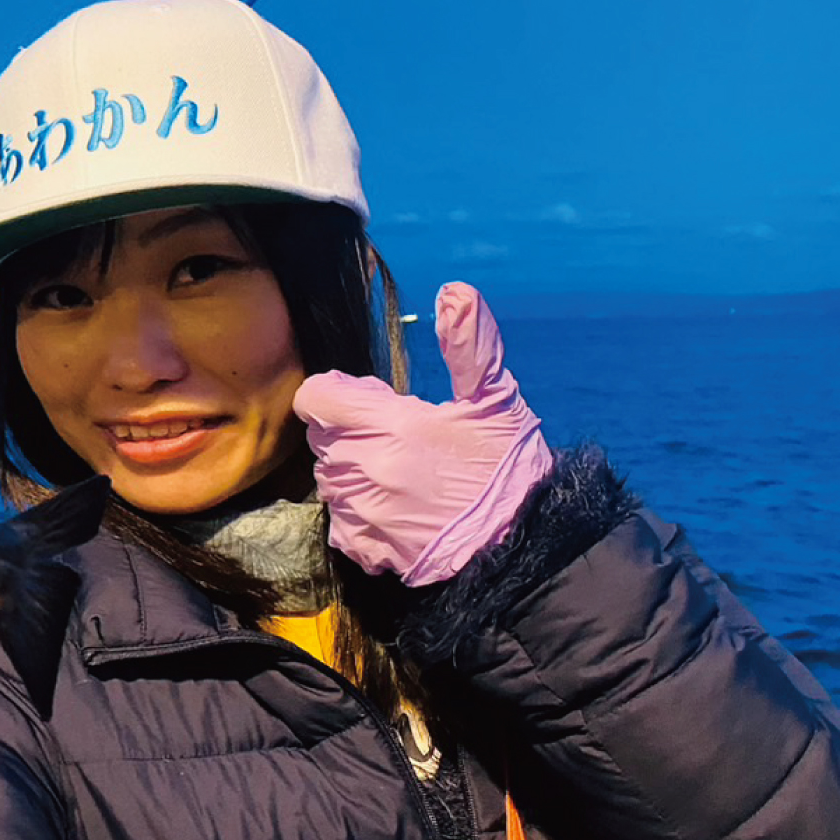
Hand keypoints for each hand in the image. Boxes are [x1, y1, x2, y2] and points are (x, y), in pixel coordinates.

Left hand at [292, 282, 553, 585]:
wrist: (523, 548)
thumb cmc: (508, 470)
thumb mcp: (496, 400)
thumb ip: (469, 344)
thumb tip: (453, 291)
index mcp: (388, 427)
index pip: (316, 397)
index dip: (340, 393)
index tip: (375, 401)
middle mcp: (362, 469)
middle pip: (322, 436)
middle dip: (349, 429)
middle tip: (398, 437)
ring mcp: (359, 512)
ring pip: (329, 477)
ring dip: (353, 469)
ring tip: (402, 473)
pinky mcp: (364, 549)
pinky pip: (339, 520)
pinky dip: (358, 512)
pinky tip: (397, 509)